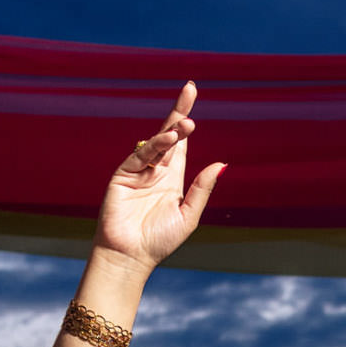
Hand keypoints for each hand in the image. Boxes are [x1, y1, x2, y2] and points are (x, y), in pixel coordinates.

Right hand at [92, 83, 226, 272]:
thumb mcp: (188, 214)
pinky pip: (140, 155)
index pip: (182, 144)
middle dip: (179, 112)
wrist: (130, 256)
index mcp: (172, 178)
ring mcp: (139, 171)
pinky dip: (154, 146)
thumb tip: (222, 164)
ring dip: (171, 131)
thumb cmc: (160, 241)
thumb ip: (202, 188)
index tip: (192, 96)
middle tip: (190, 89)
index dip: (186, 122)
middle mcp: (156, 170)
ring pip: (156, 142)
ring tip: (185, 125)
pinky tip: (167, 139)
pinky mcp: (123, 175)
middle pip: (169, 134)